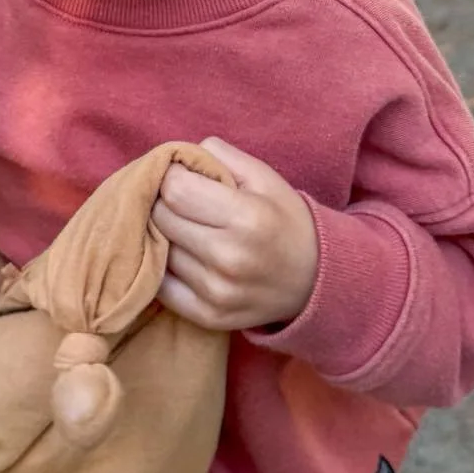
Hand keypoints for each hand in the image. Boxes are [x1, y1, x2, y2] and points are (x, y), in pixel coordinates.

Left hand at [153, 137, 318, 331]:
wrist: (316, 280)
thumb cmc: (284, 219)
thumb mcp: (264, 176)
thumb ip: (219, 155)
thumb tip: (174, 156)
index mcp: (246, 216)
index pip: (174, 189)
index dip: (171, 176)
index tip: (181, 177)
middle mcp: (230, 257)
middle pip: (161, 218)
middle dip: (164, 204)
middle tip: (180, 202)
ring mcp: (217, 292)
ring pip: (158, 251)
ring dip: (164, 236)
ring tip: (185, 229)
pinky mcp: (208, 317)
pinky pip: (161, 286)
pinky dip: (164, 268)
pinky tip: (183, 256)